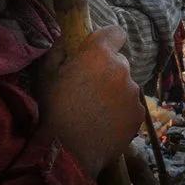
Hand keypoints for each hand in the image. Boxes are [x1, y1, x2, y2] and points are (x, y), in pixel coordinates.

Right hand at [37, 26, 143, 177]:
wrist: (69, 152)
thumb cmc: (53, 111)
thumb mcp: (46, 77)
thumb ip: (58, 53)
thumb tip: (64, 42)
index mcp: (99, 55)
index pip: (115, 32)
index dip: (107, 40)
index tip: (97, 51)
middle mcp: (122, 68)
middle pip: (119, 62)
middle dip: (107, 71)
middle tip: (90, 89)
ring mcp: (133, 92)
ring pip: (126, 86)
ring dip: (115, 93)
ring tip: (96, 112)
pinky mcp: (139, 113)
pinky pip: (131, 106)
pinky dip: (121, 111)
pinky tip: (105, 124)